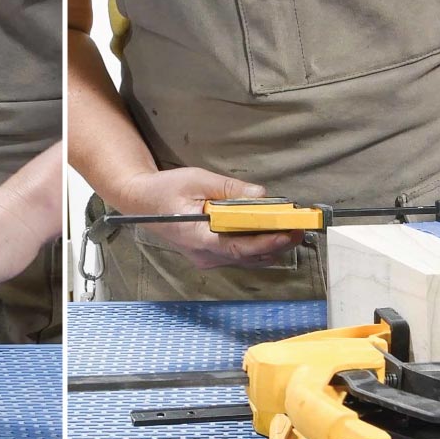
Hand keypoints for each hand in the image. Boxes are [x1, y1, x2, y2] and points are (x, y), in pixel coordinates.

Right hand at [110, 168, 301, 268]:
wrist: (140, 202)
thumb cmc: (164, 190)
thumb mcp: (196, 180)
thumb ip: (229, 190)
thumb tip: (260, 195)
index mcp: (196, 238)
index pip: (236, 247)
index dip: (264, 242)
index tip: (286, 232)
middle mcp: (203, 255)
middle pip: (246, 256)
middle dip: (275, 244)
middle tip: (299, 228)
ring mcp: (206, 258)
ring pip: (245, 258)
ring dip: (269, 246)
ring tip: (292, 229)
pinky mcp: (209, 254)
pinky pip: (238, 254)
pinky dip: (257, 245)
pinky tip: (271, 232)